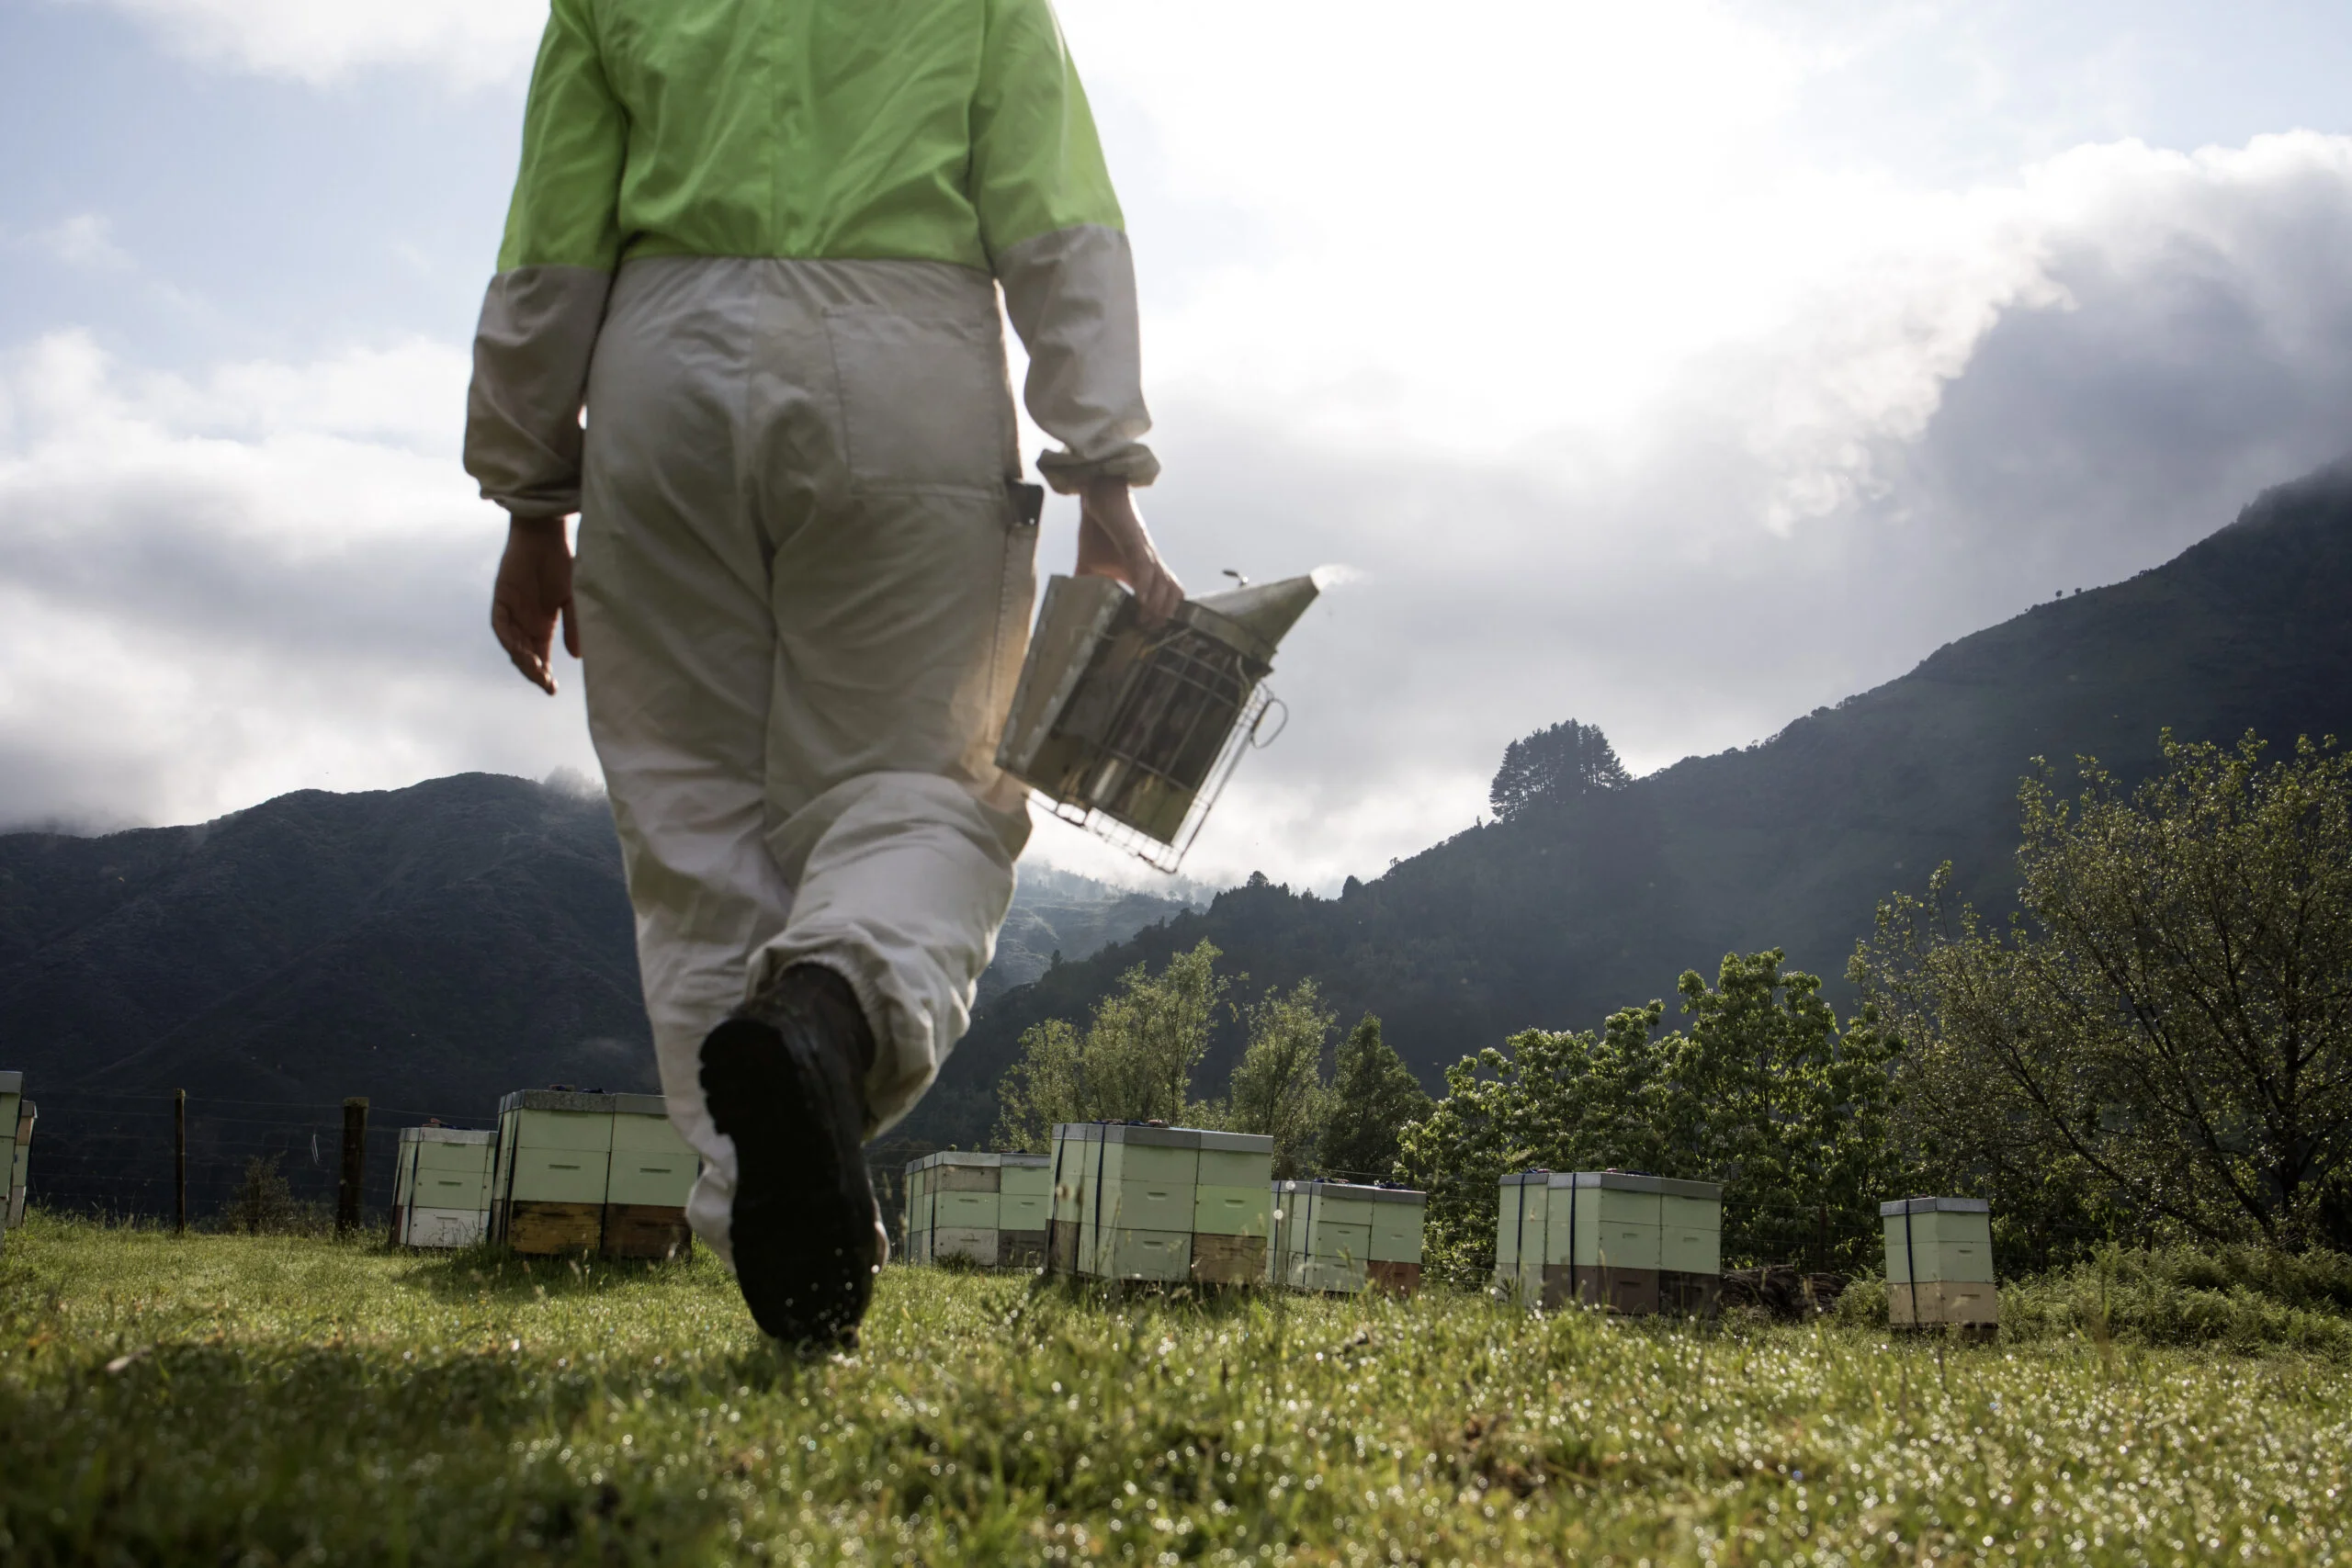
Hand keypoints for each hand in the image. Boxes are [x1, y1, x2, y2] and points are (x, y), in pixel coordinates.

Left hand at [490, 514, 578, 694]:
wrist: (545, 536)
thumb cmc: (562, 564)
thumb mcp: (572, 600)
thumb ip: (574, 626)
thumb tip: (578, 657)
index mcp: (542, 625)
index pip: (540, 656)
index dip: (544, 674)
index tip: (552, 691)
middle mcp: (525, 622)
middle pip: (525, 655)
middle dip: (533, 672)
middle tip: (544, 682)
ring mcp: (511, 612)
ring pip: (512, 645)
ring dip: (521, 659)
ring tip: (534, 669)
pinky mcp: (501, 600)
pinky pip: (500, 626)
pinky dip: (507, 639)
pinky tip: (518, 650)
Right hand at [1074, 478, 1183, 623]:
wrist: (1097, 496)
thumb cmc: (1098, 529)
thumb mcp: (1089, 565)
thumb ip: (1087, 585)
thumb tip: (1071, 605)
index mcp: (1141, 570)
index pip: (1166, 596)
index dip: (1163, 615)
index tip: (1147, 633)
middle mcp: (1149, 563)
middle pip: (1173, 593)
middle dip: (1164, 615)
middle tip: (1146, 631)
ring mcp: (1145, 553)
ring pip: (1165, 583)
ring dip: (1158, 605)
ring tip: (1144, 620)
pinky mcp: (1135, 541)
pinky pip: (1145, 566)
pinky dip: (1146, 586)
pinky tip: (1140, 601)